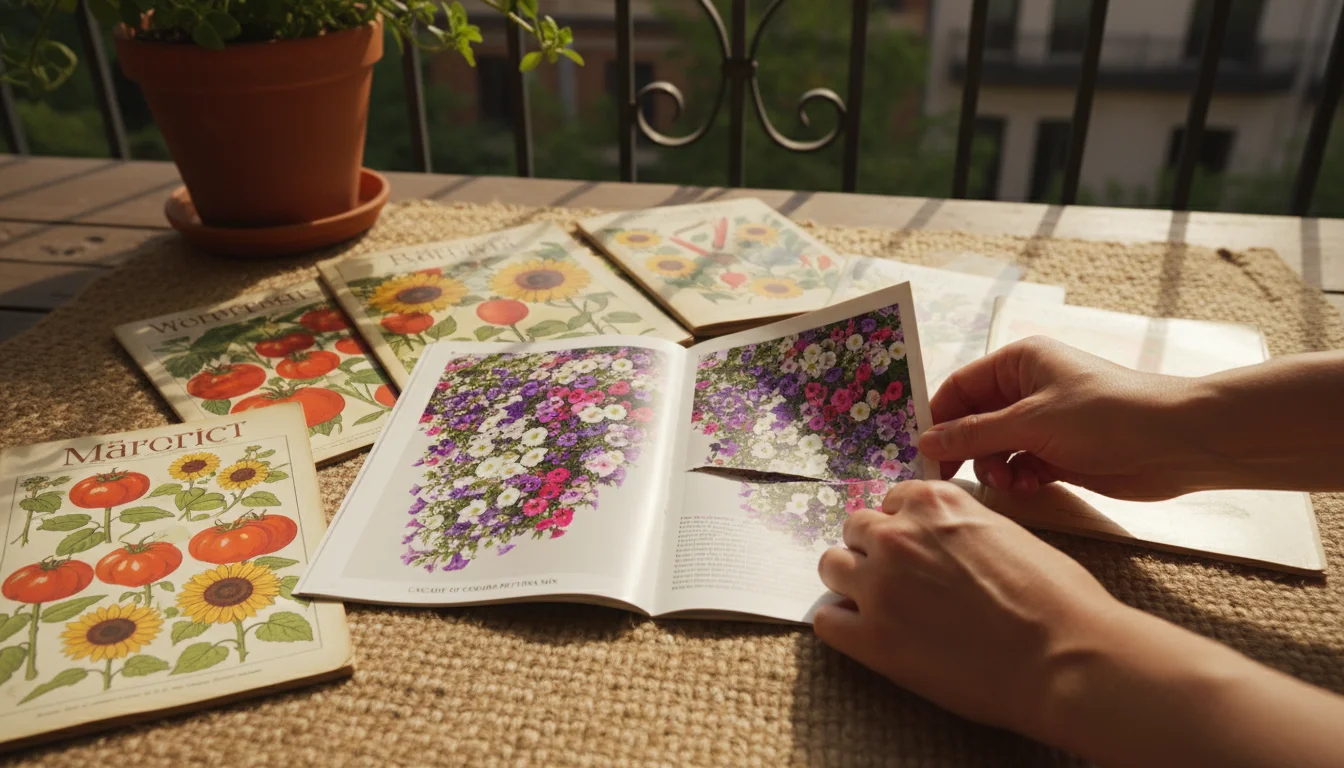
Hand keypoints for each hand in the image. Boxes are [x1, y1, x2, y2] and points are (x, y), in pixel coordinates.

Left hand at [814, 480, 1127, 738]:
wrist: (1066, 657)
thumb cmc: (1056, 598)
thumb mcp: (1007, 531)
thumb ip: (960, 527)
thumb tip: (944, 541)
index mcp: (933, 502)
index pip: (890, 502)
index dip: (903, 528)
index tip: (916, 551)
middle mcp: (898, 534)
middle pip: (855, 530)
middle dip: (873, 552)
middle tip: (902, 583)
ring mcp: (880, 584)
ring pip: (833, 567)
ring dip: (853, 584)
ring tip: (884, 610)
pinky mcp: (872, 638)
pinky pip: (827, 621)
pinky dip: (842, 626)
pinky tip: (870, 637)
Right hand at [918, 335, 1202, 500]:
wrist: (1175, 442)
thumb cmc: (1105, 414)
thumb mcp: (1031, 421)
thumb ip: (974, 434)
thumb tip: (926, 442)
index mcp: (1017, 363)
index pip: (959, 387)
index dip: (937, 417)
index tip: (921, 451)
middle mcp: (1026, 389)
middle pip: (973, 420)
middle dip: (965, 448)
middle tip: (949, 478)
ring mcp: (1043, 422)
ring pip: (995, 448)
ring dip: (994, 468)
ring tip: (1009, 480)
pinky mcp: (1059, 453)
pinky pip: (1019, 466)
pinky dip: (1018, 478)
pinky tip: (1030, 485)